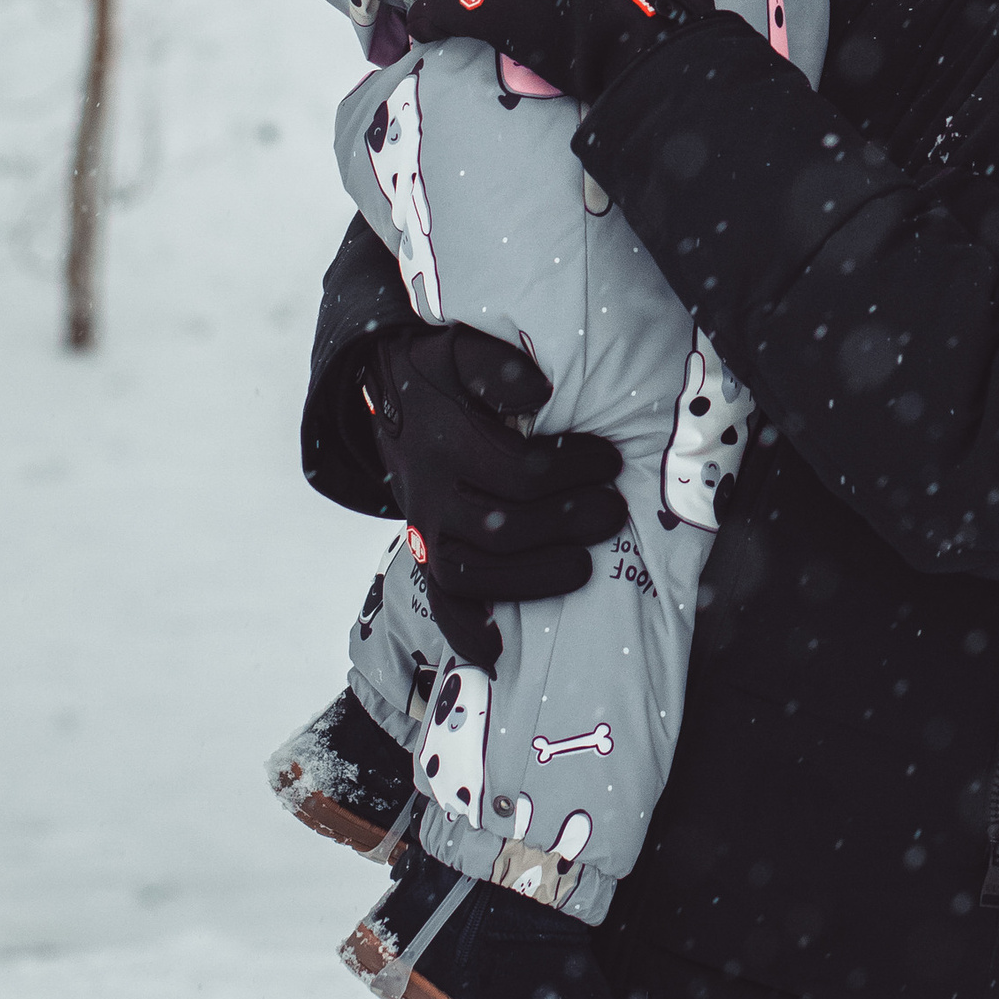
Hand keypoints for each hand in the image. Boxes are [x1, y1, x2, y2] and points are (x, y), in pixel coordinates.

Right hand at [367, 324, 624, 666]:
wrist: (385, 390)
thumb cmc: (440, 369)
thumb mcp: (463, 348)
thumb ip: (498, 367)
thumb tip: (539, 392)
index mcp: (446, 441)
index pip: (519, 471)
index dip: (573, 470)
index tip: (611, 459)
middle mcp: (432, 492)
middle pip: (503, 528)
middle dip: (567, 525)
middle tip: (613, 512)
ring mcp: (424, 528)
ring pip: (474, 572)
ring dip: (533, 578)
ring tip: (584, 569)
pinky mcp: (421, 550)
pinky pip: (438, 600)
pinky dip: (464, 629)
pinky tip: (496, 650)